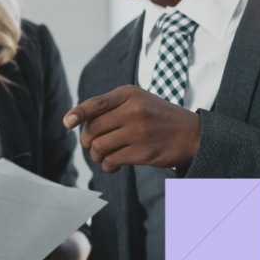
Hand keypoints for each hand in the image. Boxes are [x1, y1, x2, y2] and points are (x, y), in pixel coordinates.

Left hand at [63, 85, 200, 172]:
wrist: (193, 134)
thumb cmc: (158, 117)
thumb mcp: (138, 101)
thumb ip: (111, 107)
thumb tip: (79, 122)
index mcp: (129, 94)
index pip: (96, 103)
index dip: (78, 113)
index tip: (67, 122)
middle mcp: (133, 110)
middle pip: (93, 128)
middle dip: (87, 140)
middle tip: (93, 145)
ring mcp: (139, 131)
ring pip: (99, 146)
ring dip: (96, 155)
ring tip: (104, 155)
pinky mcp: (143, 152)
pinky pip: (112, 161)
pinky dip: (108, 165)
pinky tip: (113, 164)